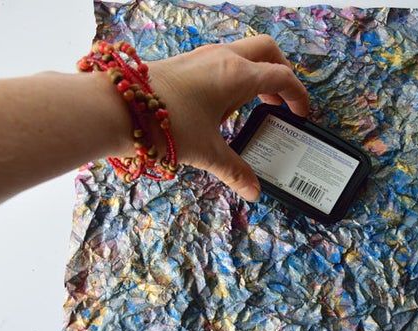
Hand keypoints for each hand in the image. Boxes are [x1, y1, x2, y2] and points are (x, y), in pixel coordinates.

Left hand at [147, 35, 309, 201]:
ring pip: (244, 52)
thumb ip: (235, 171)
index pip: (281, 77)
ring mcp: (203, 56)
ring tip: (256, 104)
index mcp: (237, 75)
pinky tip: (225, 103)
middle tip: (281, 101)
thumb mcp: (207, 151)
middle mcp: (223, 57)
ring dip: (258, 73)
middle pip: (267, 51)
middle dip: (282, 72)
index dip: (298, 95)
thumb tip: (254, 192)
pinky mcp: (187, 61)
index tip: (301, 114)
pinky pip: (223, 59)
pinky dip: (236, 74)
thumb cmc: (166, 125)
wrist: (116, 107)